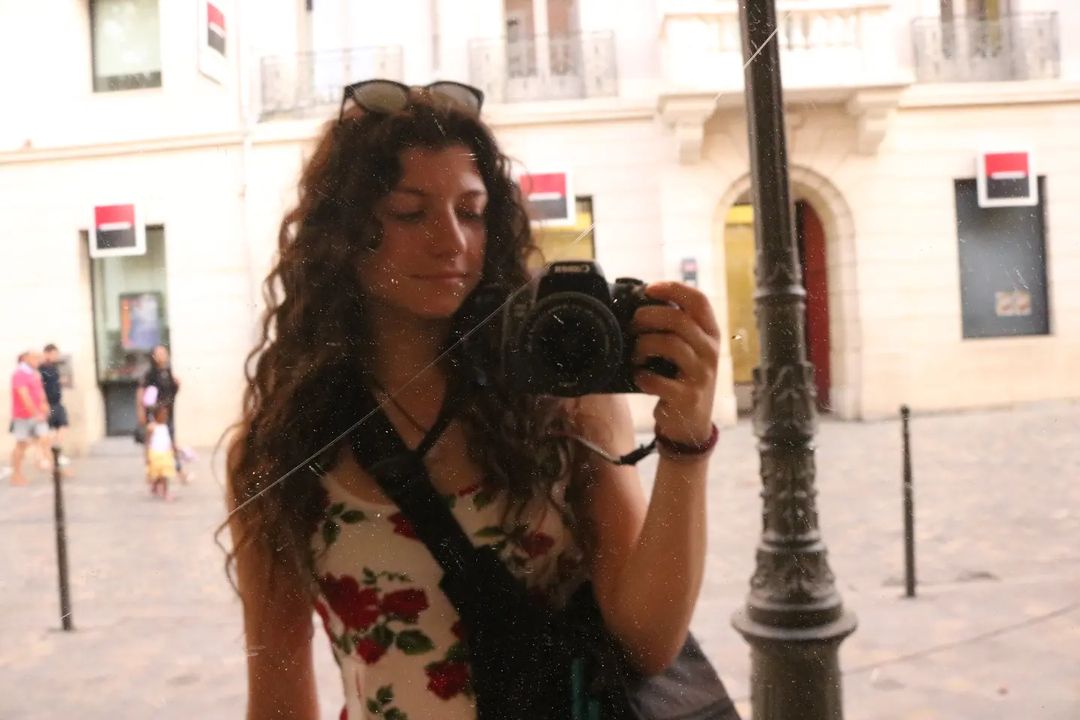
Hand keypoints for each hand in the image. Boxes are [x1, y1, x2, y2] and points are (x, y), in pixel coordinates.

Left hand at [631, 282, 719, 445]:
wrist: (691, 424)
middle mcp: (710, 351)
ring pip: (671, 345)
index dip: (674, 288)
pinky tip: (639, 377)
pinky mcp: (688, 397)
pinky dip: (643, 377)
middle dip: (648, 317)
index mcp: (710, 334)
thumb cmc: (681, 378)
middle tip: (633, 325)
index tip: (649, 288)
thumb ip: (673, 329)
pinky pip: (659, 380)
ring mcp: (702, 375)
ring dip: (643, 346)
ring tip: (635, 356)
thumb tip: (637, 303)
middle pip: (679, 320)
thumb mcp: (687, 350)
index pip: (699, 301)